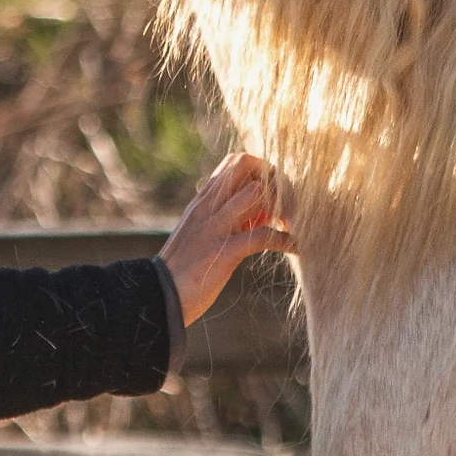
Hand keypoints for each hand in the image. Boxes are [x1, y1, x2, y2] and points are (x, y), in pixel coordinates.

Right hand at [160, 152, 288, 326]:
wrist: (158, 294)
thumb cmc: (183, 267)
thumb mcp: (199, 231)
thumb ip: (222, 215)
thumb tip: (256, 209)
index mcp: (202, 200)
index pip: (236, 162)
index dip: (261, 170)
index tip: (274, 193)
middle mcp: (208, 206)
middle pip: (247, 166)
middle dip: (274, 180)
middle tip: (287, 204)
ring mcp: (216, 227)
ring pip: (257, 193)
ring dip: (282, 206)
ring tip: (294, 224)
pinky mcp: (224, 251)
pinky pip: (264, 236)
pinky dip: (286, 241)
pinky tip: (297, 249)